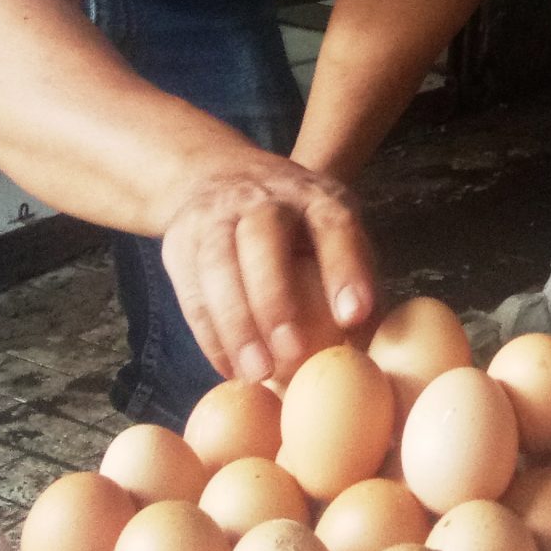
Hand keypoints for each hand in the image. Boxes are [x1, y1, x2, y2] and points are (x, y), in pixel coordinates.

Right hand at [157, 155, 377, 383]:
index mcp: (315, 196)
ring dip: (236, 324)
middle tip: (291, 355)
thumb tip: (369, 353)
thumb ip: (354, 283)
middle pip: (263, 239)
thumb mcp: (330, 233)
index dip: (344, 268)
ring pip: (218, 265)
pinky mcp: (180, 242)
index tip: (353, 316)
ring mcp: (215, 215)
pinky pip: (191, 291)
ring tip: (258, 373)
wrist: (217, 177)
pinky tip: (230, 368)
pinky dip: (210, 334)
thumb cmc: (295, 227)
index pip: (334, 224)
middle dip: (275, 298)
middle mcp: (263, 197)